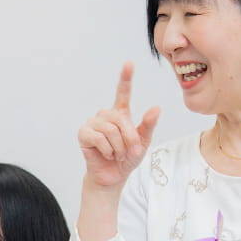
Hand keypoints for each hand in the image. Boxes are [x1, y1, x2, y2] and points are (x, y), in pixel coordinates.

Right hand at [78, 62, 160, 189]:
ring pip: (110, 129)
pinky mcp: (83, 134)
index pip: (123, 93)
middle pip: (120, 119)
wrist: (113, 177)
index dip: (125, 78)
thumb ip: (148, 125)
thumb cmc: (127, 159)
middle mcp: (105, 116)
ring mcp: (92, 123)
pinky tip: (107, 155)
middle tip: (132, 151)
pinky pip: (98, 138)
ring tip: (118, 155)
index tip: (129, 64)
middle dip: (129, 137)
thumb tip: (156, 107)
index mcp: (120, 114)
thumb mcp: (143, 142)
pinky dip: (107, 150)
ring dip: (118, 146)